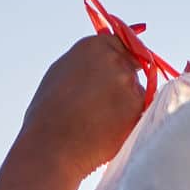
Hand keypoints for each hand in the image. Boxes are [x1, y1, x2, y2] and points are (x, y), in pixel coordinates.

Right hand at [19, 35, 148, 176]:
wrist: (52, 146)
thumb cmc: (48, 115)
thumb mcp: (61, 73)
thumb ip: (86, 62)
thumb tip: (104, 57)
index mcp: (93, 46)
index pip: (119, 43)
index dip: (118, 60)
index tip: (113, 75)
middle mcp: (113, 58)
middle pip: (129, 66)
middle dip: (120, 84)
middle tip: (99, 107)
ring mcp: (127, 80)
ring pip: (135, 90)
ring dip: (124, 104)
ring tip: (97, 122)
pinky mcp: (137, 104)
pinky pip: (140, 110)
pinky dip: (128, 120)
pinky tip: (106, 130)